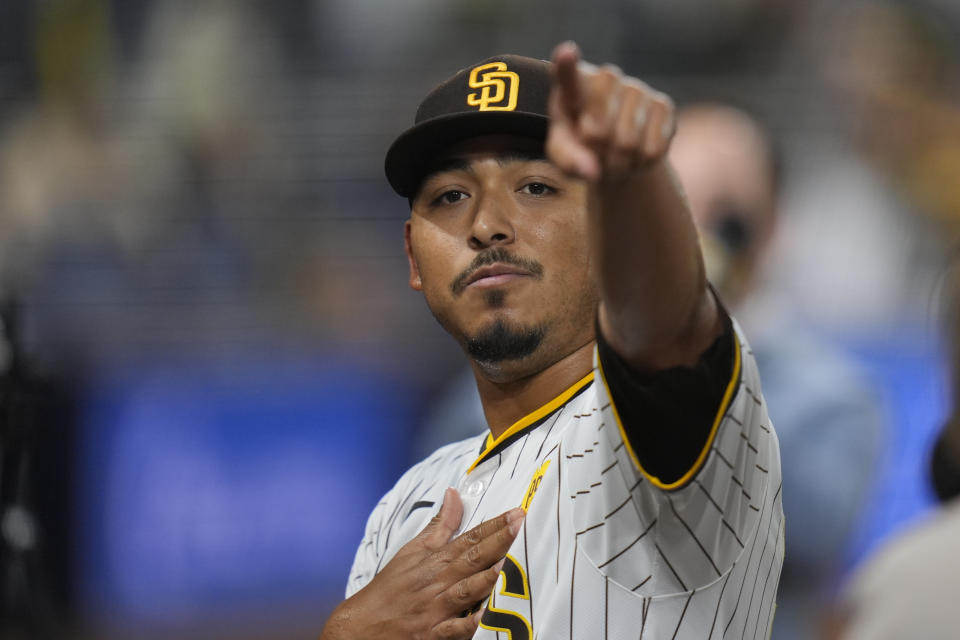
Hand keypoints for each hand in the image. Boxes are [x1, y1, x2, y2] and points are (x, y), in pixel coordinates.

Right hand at [320, 488, 524, 639]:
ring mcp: (435, 609)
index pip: (470, 538)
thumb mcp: (413, 550)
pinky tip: (486, 615)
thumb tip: (453, 493)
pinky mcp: (431, 635)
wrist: (360, 625)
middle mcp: (438, 582)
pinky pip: (455, 630)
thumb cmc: (391, 587)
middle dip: (498, 541)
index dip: (494, 525)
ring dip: (486, 577)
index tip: (516, 512)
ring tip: (506, 563)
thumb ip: (440, 524)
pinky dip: (469, 623)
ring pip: (466, 591)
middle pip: (473, 558)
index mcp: (436, 560)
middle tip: (520, 524)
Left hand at [546, 41, 675, 181]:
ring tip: (614, 158)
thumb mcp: (564, 157)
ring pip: (628, 143)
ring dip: (619, 163)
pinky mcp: (662, 105)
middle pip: (598, 129)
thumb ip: (569, 161)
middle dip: (595, 154)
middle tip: (595, 156)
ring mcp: (636, 89)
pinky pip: (653, 148)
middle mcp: (605, 79)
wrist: (616, 148)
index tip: (566, 52)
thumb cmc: (581, 148)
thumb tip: (592, 173)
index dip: (566, 66)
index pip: (566, 76)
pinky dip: (641, 164)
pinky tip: (635, 156)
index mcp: (572, 88)